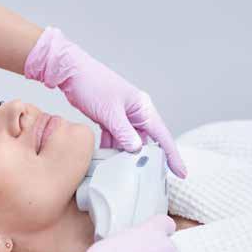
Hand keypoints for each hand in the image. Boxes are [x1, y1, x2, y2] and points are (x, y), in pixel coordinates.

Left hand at [25, 27, 186, 178]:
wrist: (70, 72)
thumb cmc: (92, 84)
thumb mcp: (109, 112)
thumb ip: (123, 132)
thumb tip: (136, 149)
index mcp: (142, 107)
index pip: (162, 135)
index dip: (172, 155)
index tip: (180, 172)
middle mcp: (135, 112)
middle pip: (146, 140)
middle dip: (145, 159)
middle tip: (147, 179)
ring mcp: (122, 115)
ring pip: (129, 141)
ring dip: (125, 155)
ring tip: (123, 174)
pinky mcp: (109, 118)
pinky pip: (116, 138)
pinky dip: (112, 149)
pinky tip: (106, 161)